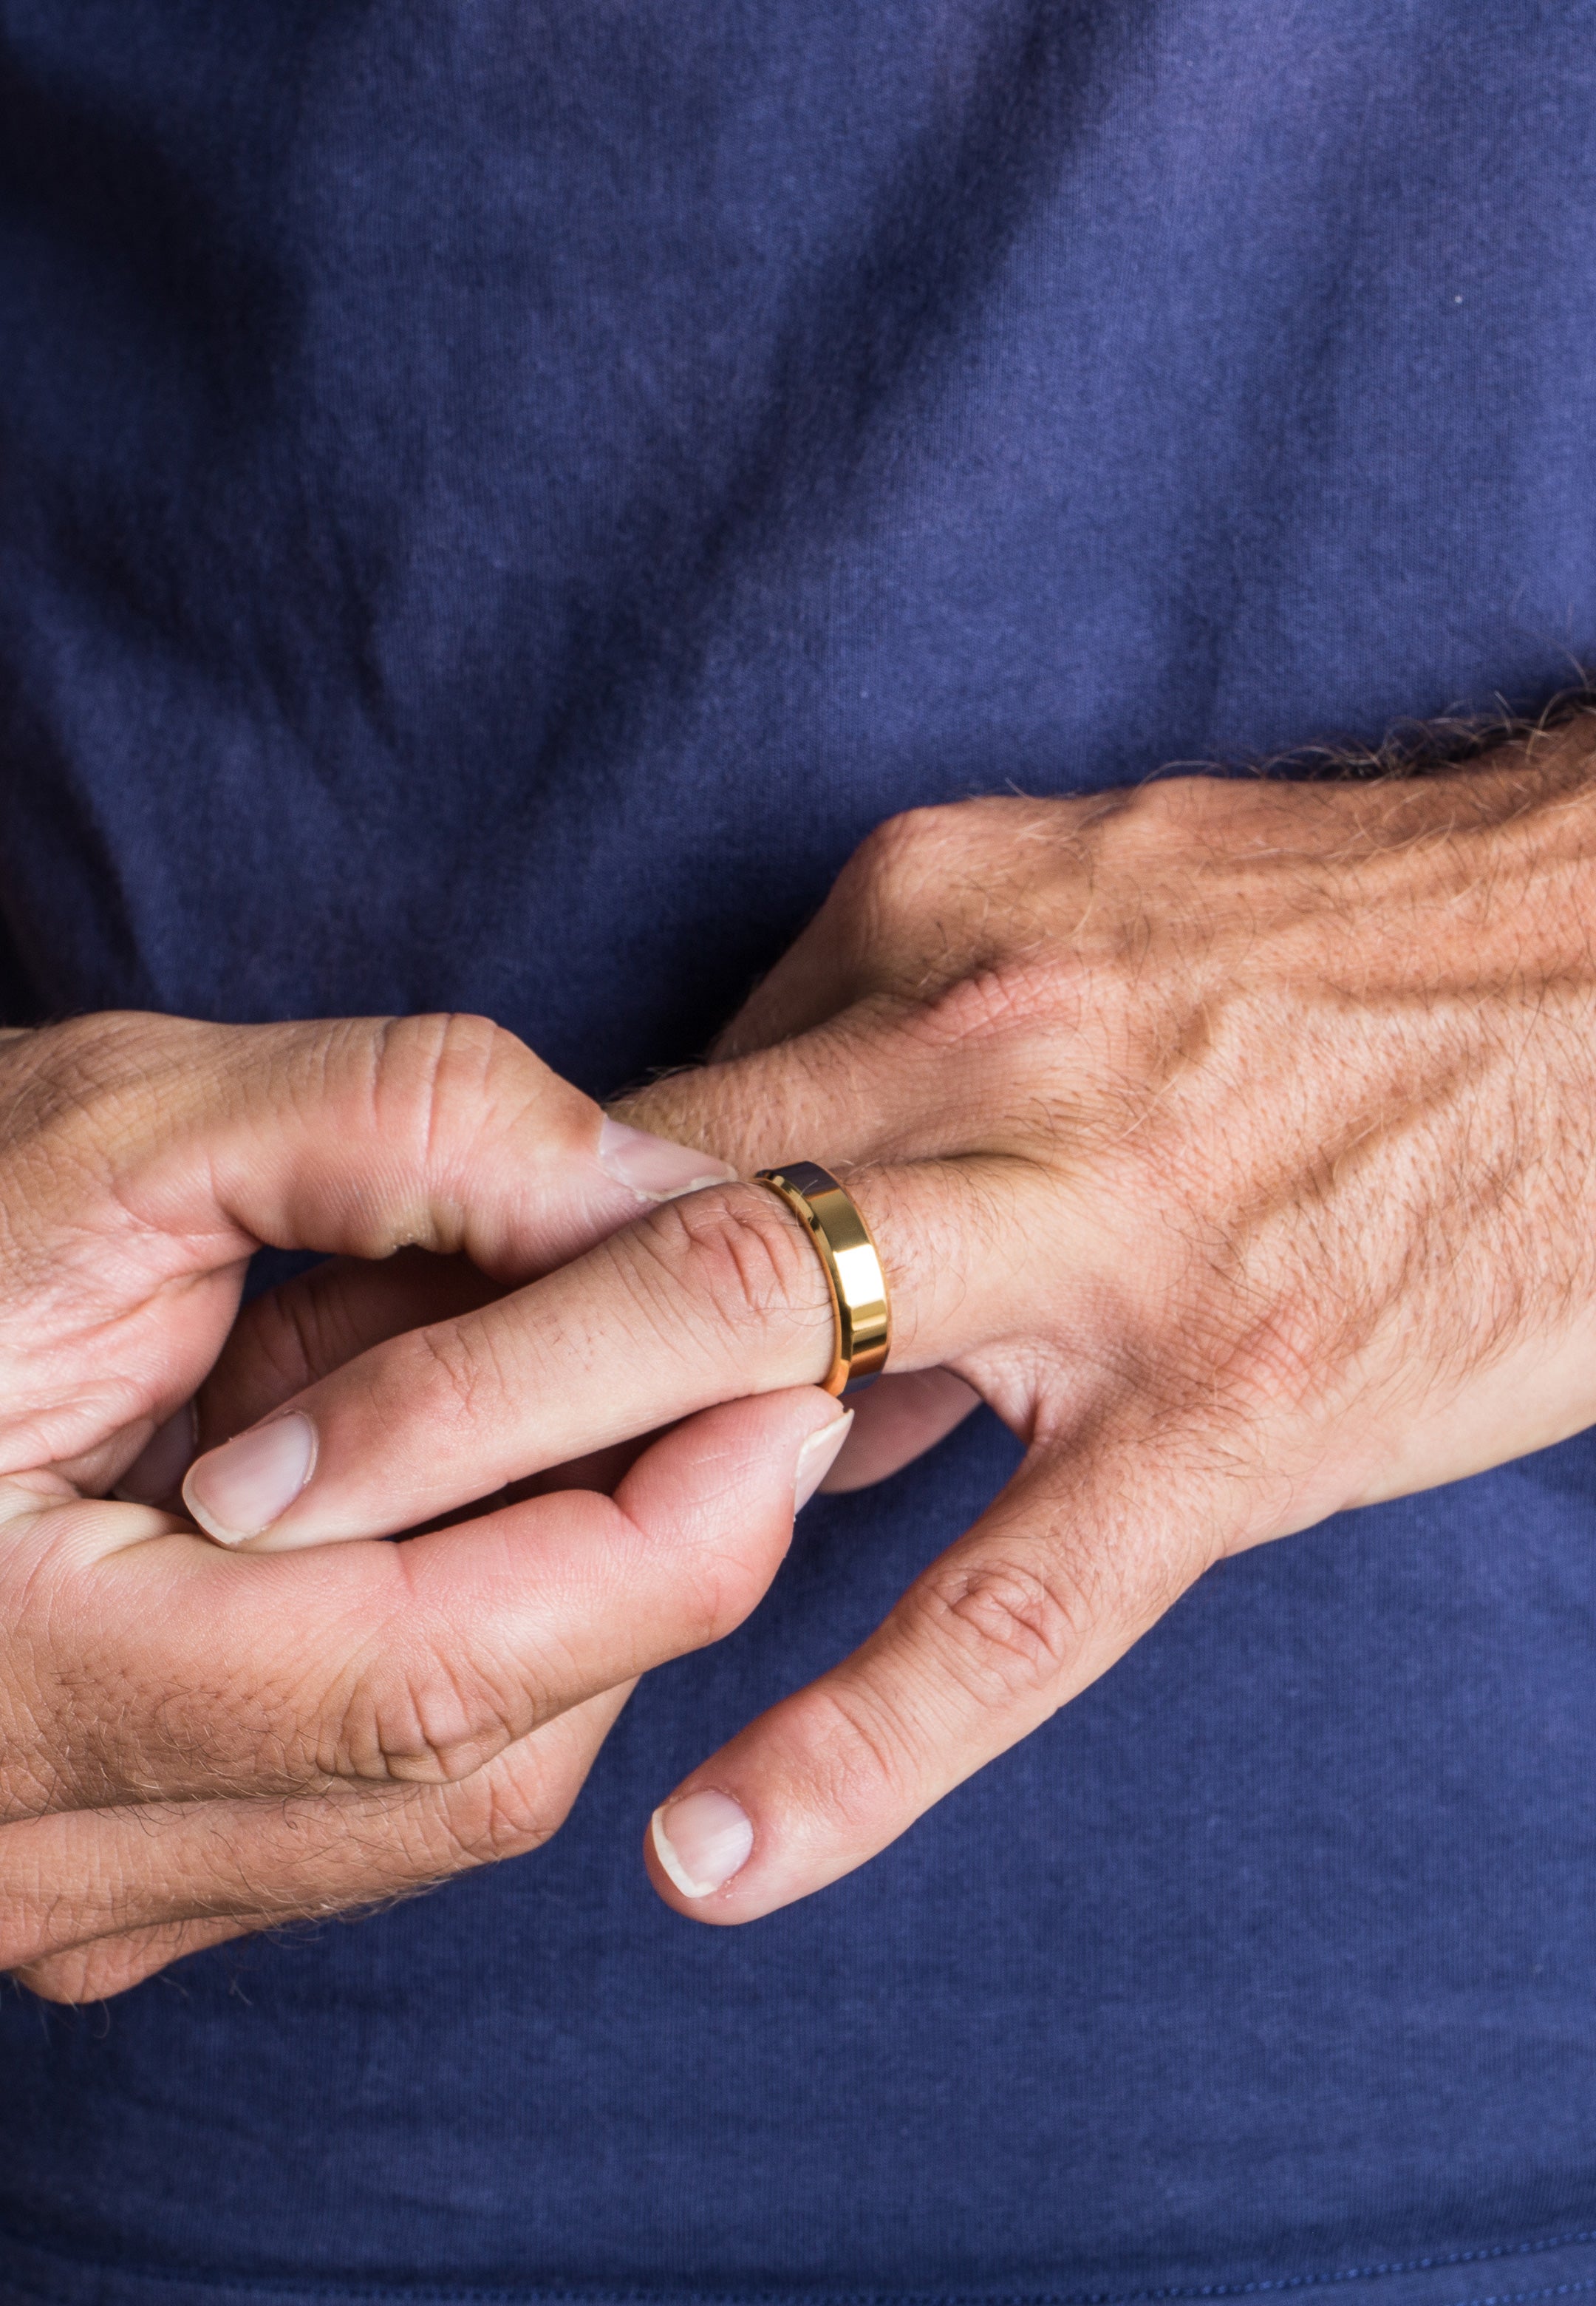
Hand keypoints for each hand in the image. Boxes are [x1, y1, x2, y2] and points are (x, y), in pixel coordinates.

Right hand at [0, 1010, 843, 1998]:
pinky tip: (445, 1489)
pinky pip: (376, 1790)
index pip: (438, 1676)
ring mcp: (72, 1885)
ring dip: (563, 1590)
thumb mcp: (100, 1123)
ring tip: (555, 1399)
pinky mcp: (113, 1864)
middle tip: (726, 1366)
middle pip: (479, 1751)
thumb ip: (388, 1126)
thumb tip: (656, 1196)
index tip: (787, 1372)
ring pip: (450, 1790)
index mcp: (11, 1677)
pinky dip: (472, 1633)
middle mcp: (37, 1846)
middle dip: (649, 1550)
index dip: (666, 1525)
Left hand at [178, 717, 1595, 1918]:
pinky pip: (1019, 1597)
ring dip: (543, 1488)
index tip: (337, 1326)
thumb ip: (893, 1077)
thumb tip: (762, 1286)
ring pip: (775, 1367)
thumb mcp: (1081, 928)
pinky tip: (720, 1843)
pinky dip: (859, 1731)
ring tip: (366, 1611)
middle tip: (236, 1461)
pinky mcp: (1235, 1403)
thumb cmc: (1329, 951)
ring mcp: (1107, 1240)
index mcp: (935, 929)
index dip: (475, 1232)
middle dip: (424, 1342)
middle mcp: (989, 1061)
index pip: (646, 1110)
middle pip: (645, 1215)